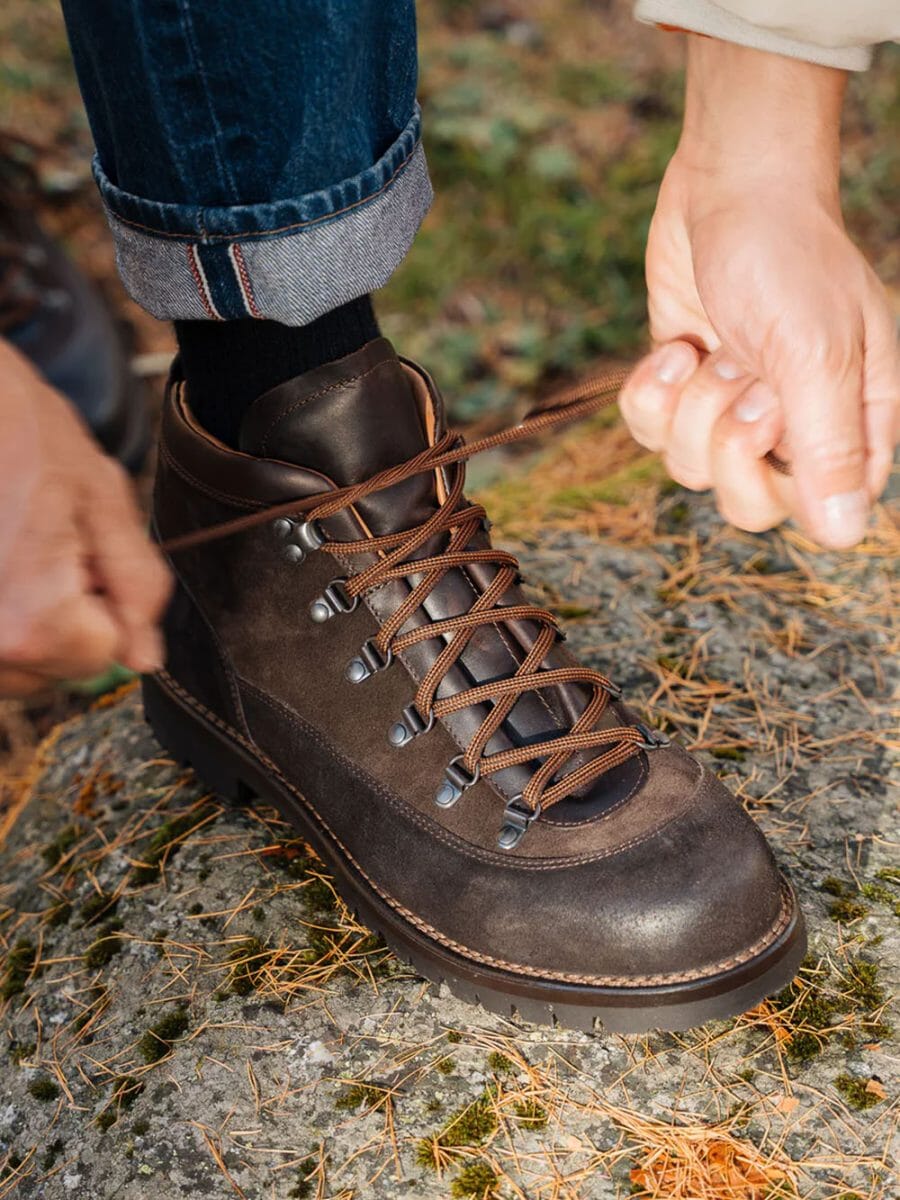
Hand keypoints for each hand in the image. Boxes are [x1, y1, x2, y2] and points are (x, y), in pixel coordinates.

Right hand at [0, 338, 170, 695]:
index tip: (80, 549)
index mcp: (29, 623)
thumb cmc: (22, 430)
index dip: (105, 602)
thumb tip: (146, 656)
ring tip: (14, 545)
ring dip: (26, 618)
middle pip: (51, 671)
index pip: (101, 657)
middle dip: (63, 617)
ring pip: (14, 665)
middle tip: (43, 542)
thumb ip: (136, 586)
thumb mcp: (101, 499)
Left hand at [620, 39, 899, 548]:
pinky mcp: (684, 391)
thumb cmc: (788, 258)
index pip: (822, 513)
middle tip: (739, 374)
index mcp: (853, 422)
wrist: (730, 187)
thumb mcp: (817, 353)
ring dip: (690, 408)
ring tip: (712, 349)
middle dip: (726, 445)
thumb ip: (829, 445)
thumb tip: (846, 535)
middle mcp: (795, 425)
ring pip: (690, 469)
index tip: (774, 409)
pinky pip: (650, 435)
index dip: (782, 481)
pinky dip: (651, 396)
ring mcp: (734, 409)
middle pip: (747, 505)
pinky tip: (673, 350)